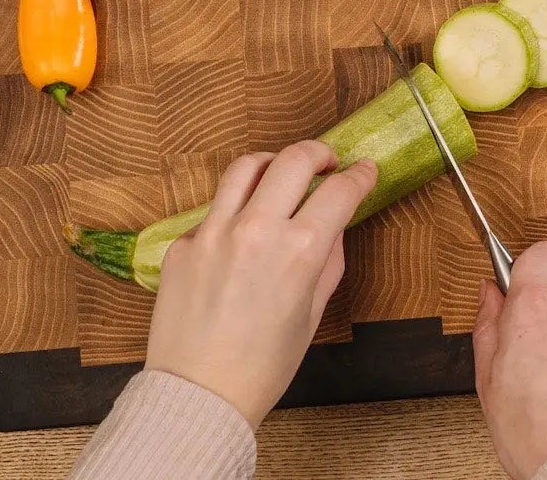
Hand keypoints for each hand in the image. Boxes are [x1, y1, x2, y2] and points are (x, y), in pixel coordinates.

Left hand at [143, 140, 376, 427]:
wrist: (199, 393)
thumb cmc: (262, 367)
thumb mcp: (312, 314)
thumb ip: (327, 262)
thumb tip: (333, 227)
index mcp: (299, 251)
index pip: (339, 191)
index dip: (359, 176)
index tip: (363, 171)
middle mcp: (256, 230)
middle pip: (294, 160)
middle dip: (319, 153)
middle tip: (327, 163)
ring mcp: (214, 231)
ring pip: (247, 167)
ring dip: (273, 163)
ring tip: (282, 175)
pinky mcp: (183, 242)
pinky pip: (214, 208)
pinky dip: (235, 209)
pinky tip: (242, 232)